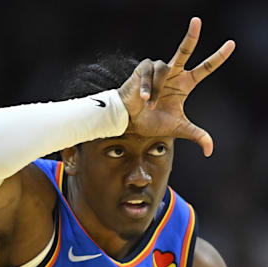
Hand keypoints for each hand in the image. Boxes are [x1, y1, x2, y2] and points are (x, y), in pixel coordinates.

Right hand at [118, 17, 235, 156]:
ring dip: (156, 91)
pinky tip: (144, 98)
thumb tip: (210, 150)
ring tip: (149, 105)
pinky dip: (147, 87)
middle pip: (184, 51)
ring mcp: (157, 70)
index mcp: (184, 84)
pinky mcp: (142, 69)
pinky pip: (148, 73)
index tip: (231, 45)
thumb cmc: (152, 122)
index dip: (217, 58)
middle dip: (191, 37)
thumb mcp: (178, 128)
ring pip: (162, 70)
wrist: (130, 122)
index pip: (204, 69)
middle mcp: (172, 74)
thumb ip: (196, 135)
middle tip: (197, 21)